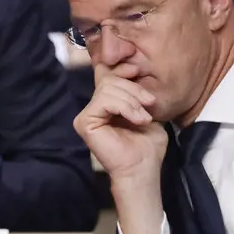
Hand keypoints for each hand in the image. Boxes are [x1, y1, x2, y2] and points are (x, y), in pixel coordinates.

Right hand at [75, 63, 166, 178]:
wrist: (143, 168)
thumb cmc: (147, 144)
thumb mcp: (145, 109)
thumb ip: (135, 90)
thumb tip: (130, 66)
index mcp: (106, 103)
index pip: (106, 74)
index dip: (121, 69)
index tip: (138, 72)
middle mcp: (93, 107)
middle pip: (108, 79)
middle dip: (133, 88)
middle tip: (149, 103)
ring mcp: (86, 115)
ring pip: (107, 88)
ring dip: (132, 100)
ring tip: (144, 117)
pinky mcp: (84, 122)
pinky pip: (104, 101)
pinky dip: (125, 107)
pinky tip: (137, 119)